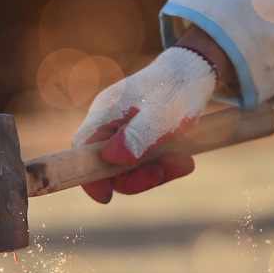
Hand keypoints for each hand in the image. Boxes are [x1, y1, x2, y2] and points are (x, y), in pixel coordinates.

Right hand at [71, 46, 216, 202]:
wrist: (192, 74)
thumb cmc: (174, 89)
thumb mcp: (161, 116)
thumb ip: (136, 137)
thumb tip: (109, 158)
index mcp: (105, 114)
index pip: (81, 149)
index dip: (88, 176)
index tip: (105, 198)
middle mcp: (108, 125)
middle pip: (107, 166)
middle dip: (137, 177)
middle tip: (165, 172)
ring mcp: (122, 133)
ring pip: (129, 168)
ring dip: (157, 171)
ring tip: (185, 162)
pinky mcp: (137, 139)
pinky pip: (143, 163)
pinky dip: (163, 165)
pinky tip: (185, 160)